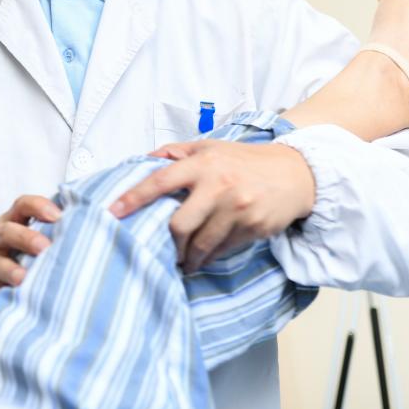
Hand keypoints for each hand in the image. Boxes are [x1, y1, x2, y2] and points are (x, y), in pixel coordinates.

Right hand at [0, 194, 60, 311]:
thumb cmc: (15, 250)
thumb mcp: (27, 233)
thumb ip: (52, 227)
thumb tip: (99, 218)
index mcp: (12, 220)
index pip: (23, 205)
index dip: (38, 207)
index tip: (58, 216)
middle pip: (7, 231)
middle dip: (26, 238)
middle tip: (45, 247)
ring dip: (10, 270)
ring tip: (24, 277)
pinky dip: (5, 295)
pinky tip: (18, 299)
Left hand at [108, 140, 314, 271]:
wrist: (295, 173)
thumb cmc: (245, 161)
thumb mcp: (212, 147)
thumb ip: (178, 153)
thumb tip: (144, 160)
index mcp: (204, 163)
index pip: (161, 180)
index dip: (134, 197)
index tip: (113, 212)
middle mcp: (219, 185)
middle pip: (180, 224)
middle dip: (169, 243)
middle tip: (164, 250)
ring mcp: (238, 208)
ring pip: (202, 244)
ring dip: (188, 258)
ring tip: (183, 262)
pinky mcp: (254, 227)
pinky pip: (224, 250)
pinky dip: (211, 256)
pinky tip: (206, 257)